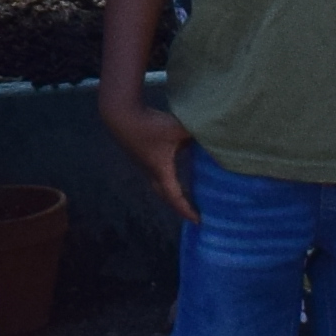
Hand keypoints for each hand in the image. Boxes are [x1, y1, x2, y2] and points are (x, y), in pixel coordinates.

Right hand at [107, 96, 197, 223]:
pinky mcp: (141, 155)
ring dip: (172, 194)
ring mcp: (144, 164)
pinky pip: (156, 175)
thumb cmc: (149, 124)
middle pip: (166, 197)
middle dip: (179, 206)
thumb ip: (197, 135)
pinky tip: (175, 172)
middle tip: (192, 213)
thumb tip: (213, 139)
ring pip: (159, 186)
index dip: (187, 210)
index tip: (198, 221)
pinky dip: (167, 181)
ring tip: (185, 197)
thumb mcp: (178, 129)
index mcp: (161, 171)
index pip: (176, 197)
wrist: (122, 115)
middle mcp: (151, 172)